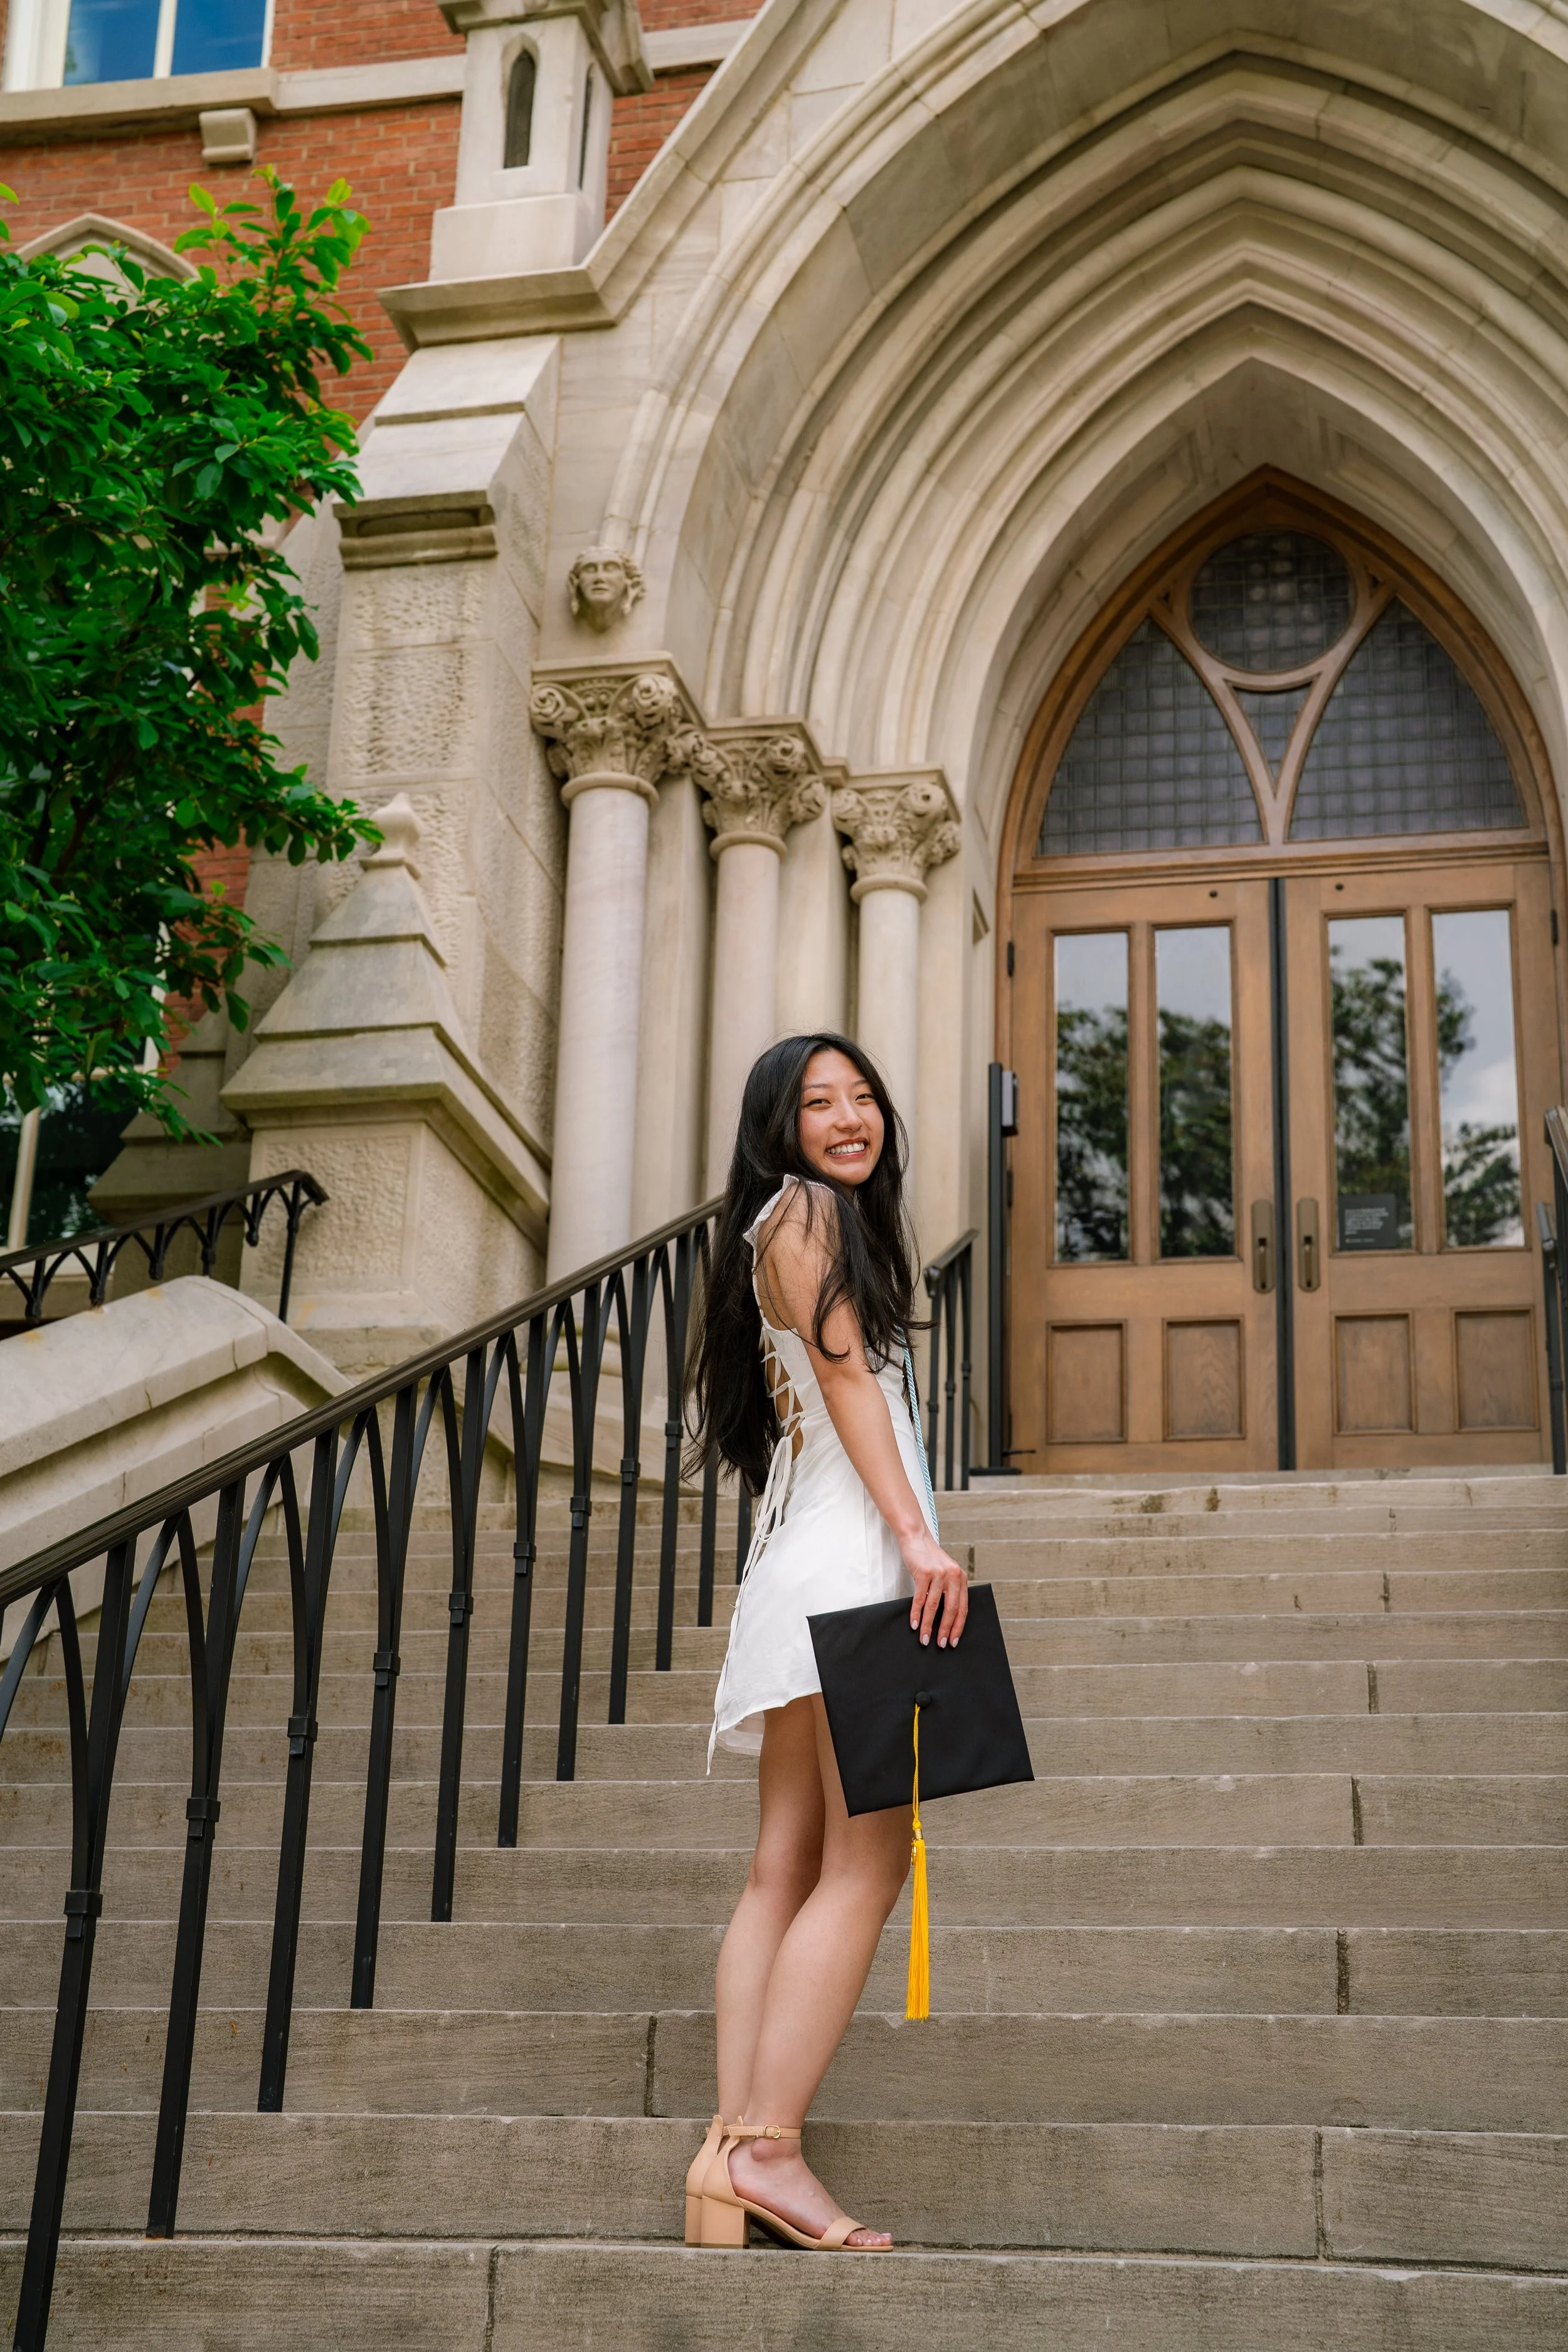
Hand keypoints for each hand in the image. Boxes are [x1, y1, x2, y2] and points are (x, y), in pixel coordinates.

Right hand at [900, 1527, 968, 1647]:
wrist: (916, 1538)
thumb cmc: (929, 1559)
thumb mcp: (945, 1573)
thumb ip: (949, 1590)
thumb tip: (946, 1619)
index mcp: (961, 1578)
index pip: (963, 1607)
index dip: (958, 1626)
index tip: (953, 1641)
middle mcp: (953, 1575)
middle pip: (951, 1609)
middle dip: (945, 1629)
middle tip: (941, 1645)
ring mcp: (939, 1573)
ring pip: (934, 1606)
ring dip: (928, 1625)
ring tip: (924, 1638)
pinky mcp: (924, 1572)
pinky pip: (920, 1598)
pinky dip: (916, 1613)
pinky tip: (914, 1624)